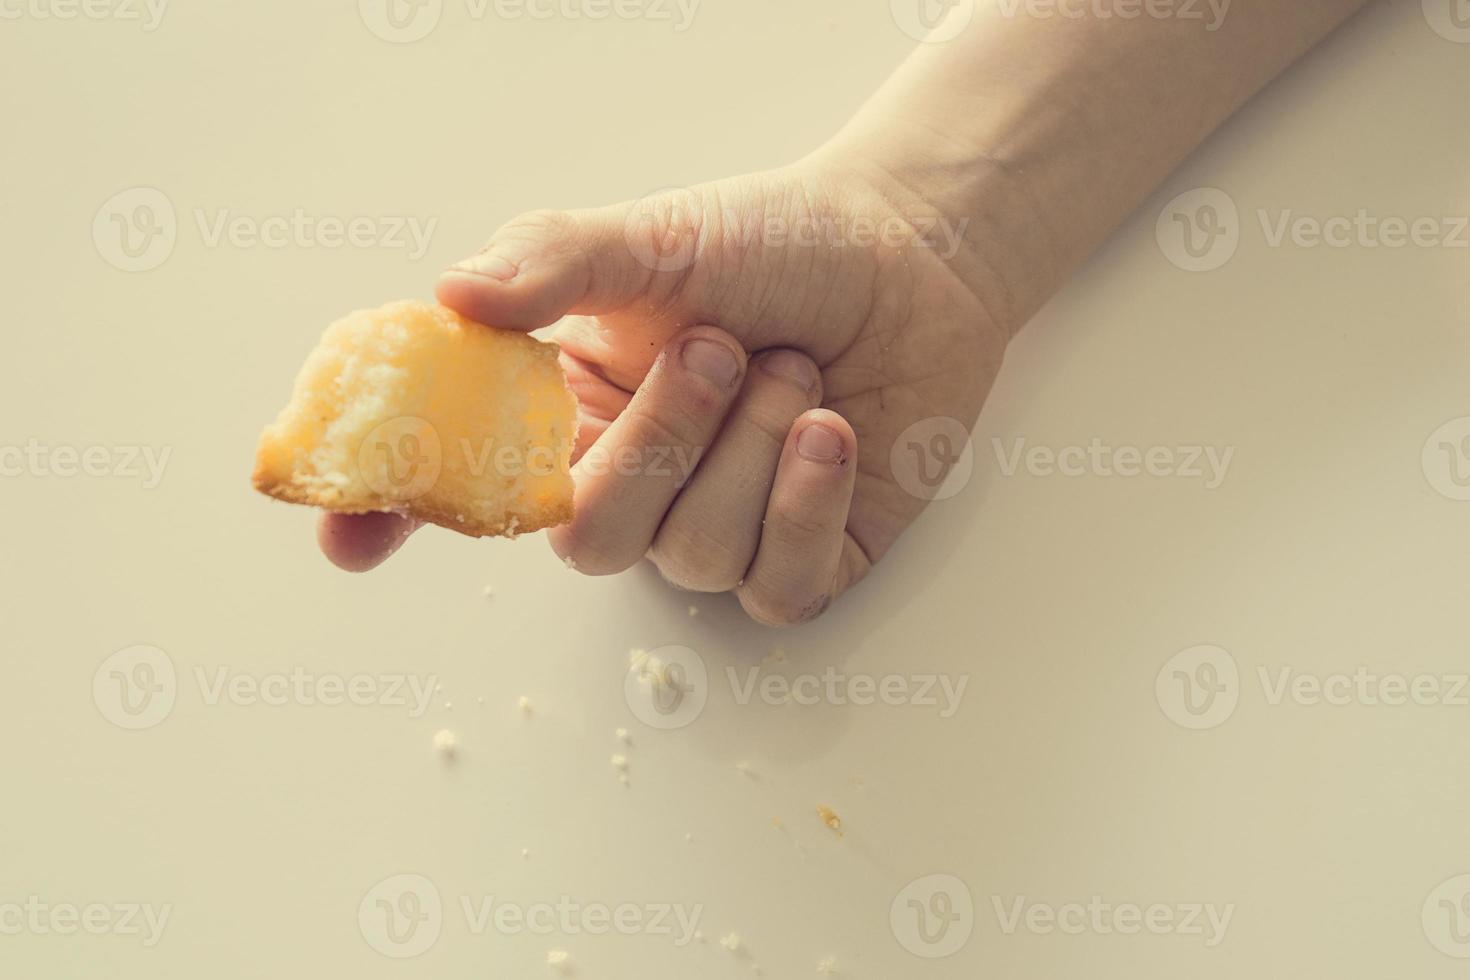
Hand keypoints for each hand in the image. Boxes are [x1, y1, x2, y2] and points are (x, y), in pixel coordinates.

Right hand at [319, 158, 1006, 624]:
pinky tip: (833, 432)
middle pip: (590, 539)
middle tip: (717, 347)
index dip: (399, 516)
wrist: (907, 259)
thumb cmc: (773, 246)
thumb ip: (552, 263)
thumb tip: (452, 296)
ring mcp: (716, 533)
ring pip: (695, 554)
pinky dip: (808, 501)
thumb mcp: (654, 239)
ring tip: (795, 367)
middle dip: (660, 443)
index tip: (348, 536)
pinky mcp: (801, 564)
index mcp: (572, 416)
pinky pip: (778, 585)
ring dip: (753, 444)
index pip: (467, 486)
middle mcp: (634, 485)